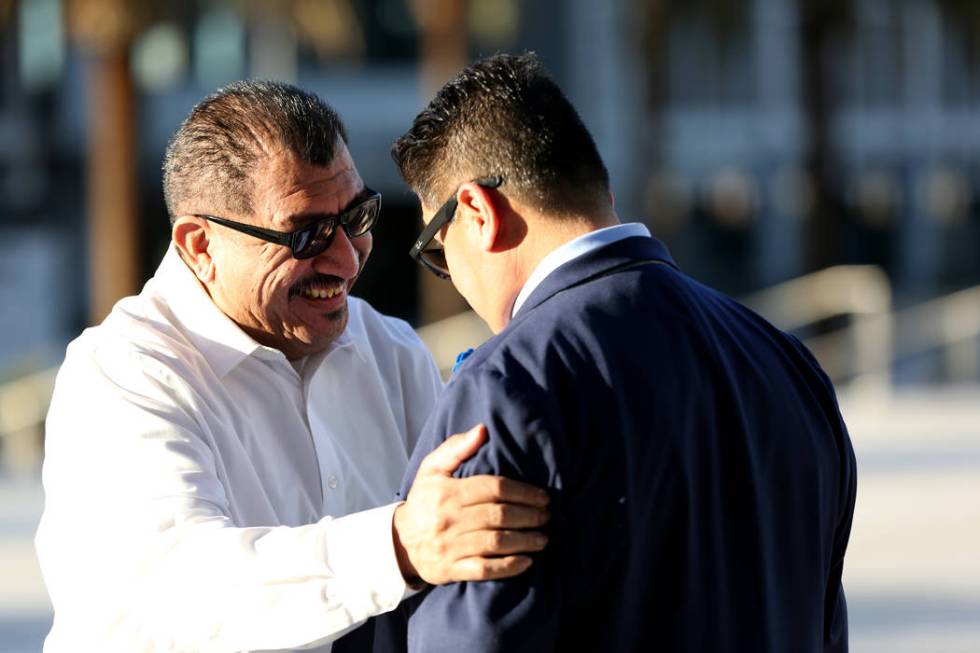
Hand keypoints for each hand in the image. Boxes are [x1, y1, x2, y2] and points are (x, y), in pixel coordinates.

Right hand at [392, 424, 550, 585]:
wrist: (399, 542)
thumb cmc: (424, 500)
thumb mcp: (432, 469)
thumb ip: (456, 447)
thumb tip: (483, 430)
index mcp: (447, 492)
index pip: (493, 488)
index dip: (523, 492)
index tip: (543, 496)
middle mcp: (448, 519)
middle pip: (499, 516)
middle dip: (530, 516)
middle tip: (548, 516)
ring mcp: (449, 546)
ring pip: (495, 543)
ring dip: (525, 541)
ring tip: (543, 538)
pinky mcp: (451, 570)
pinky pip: (483, 570)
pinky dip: (508, 567)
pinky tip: (527, 562)